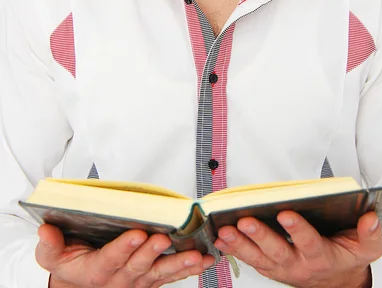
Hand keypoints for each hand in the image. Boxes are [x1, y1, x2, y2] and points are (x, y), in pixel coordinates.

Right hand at [36, 223, 214, 287]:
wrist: (79, 283)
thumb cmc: (69, 261)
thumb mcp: (52, 254)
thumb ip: (50, 244)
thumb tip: (45, 230)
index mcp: (95, 272)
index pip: (110, 260)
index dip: (123, 248)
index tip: (136, 233)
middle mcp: (119, 280)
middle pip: (138, 268)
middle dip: (152, 253)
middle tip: (165, 238)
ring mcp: (137, 282)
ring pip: (159, 274)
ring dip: (179, 265)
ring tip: (197, 256)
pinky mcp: (150, 281)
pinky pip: (171, 276)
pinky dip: (188, 269)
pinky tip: (206, 261)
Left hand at [214, 210, 381, 287]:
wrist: (336, 279)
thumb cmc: (347, 256)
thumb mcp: (367, 248)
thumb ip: (369, 235)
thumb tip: (369, 219)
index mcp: (322, 257)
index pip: (309, 243)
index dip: (298, 230)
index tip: (286, 214)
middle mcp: (299, 264)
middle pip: (278, 251)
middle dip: (260, 236)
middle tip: (245, 222)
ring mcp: (282, 267)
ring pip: (259, 257)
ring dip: (241, 244)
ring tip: (225, 230)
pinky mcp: (270, 267)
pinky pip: (251, 260)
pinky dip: (235, 250)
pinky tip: (221, 238)